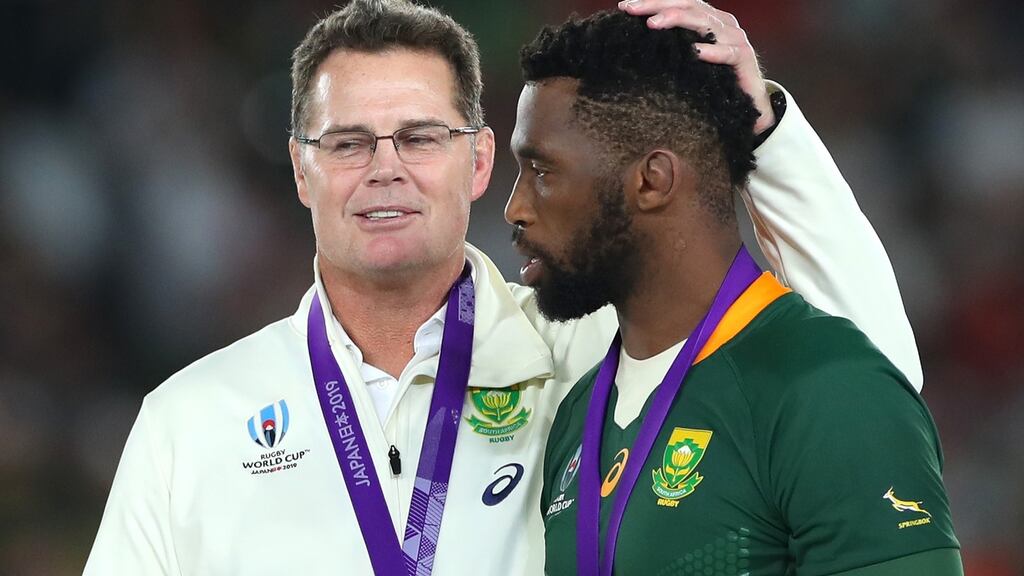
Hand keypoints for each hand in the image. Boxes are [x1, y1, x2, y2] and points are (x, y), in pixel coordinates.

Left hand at [617, 0, 774, 133]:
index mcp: (709, 19)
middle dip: (657, 5)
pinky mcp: (745, 58)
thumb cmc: (717, 80)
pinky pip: (728, 53)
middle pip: (689, 6)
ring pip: (706, 22)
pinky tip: (695, 52)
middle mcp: (723, 23)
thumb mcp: (690, 59)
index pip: (679, 2)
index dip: (653, 1)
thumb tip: (639, 39)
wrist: (751, 104)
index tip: (624, 7)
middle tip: (631, 9)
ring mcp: (735, 38)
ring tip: (653, 24)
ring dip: (677, 20)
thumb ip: (674, 45)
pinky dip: (712, 51)